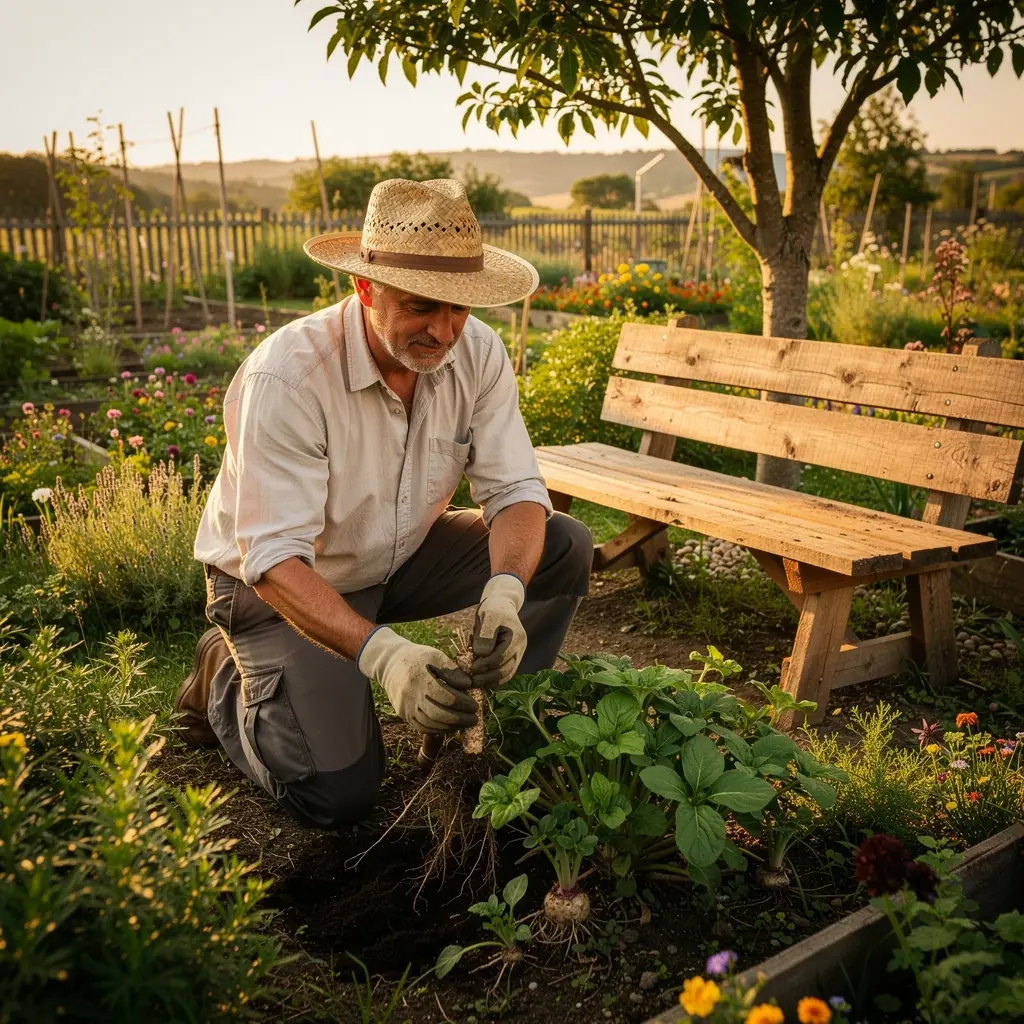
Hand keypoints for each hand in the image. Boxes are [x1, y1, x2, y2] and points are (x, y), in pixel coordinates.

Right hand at [357, 627, 476, 733]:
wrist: (390, 664)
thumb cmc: (417, 657)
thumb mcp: (435, 656)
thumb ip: (453, 670)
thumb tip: (468, 685)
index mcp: (421, 679)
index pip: (447, 697)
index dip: (464, 704)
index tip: (475, 705)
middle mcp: (412, 696)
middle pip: (439, 714)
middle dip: (460, 719)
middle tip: (474, 718)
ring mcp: (406, 708)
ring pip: (431, 724)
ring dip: (451, 726)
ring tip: (465, 723)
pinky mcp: (404, 715)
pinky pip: (423, 727)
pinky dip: (439, 729)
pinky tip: (450, 726)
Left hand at [471, 574, 527, 688]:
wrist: (501, 606)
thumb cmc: (493, 609)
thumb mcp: (488, 617)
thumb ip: (485, 635)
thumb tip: (481, 654)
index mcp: (515, 637)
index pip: (500, 658)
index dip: (485, 665)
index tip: (470, 668)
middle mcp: (520, 648)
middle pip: (505, 670)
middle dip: (487, 677)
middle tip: (470, 679)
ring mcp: (518, 654)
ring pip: (506, 675)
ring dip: (490, 680)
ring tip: (474, 681)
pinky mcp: (513, 659)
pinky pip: (505, 673)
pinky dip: (494, 679)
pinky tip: (482, 679)